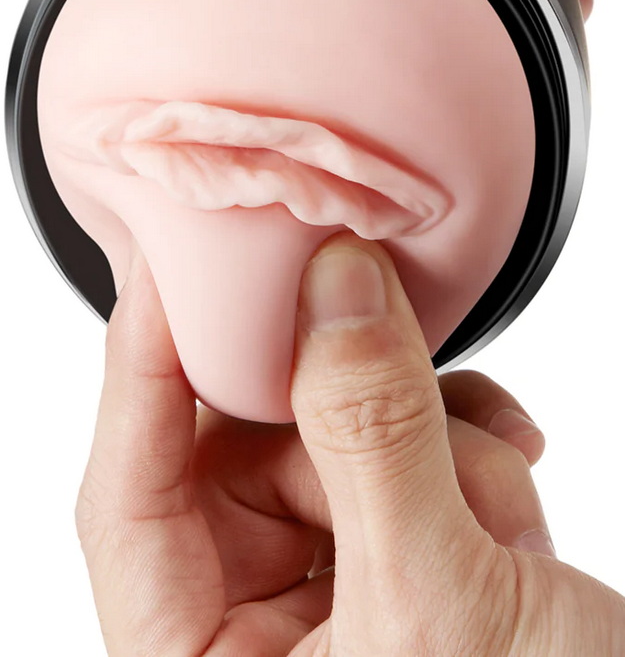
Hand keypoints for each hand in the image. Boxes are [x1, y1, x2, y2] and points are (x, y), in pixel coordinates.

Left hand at [76, 234, 624, 654]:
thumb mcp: (439, 599)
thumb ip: (376, 436)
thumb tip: (333, 291)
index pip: (129, 501)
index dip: (140, 373)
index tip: (168, 271)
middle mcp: (258, 633)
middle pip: (247, 451)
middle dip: (338, 409)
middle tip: (378, 334)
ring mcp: (336, 589)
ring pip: (338, 438)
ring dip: (431, 444)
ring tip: (496, 511)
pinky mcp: (404, 556)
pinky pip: (403, 454)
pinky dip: (465, 451)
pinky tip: (512, 495)